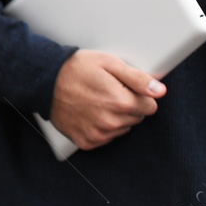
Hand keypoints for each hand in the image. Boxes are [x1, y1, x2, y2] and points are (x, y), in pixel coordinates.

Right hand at [47, 50, 165, 149]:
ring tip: (97, 101)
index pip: (150, 106)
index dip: (140, 94)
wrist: (45, 81)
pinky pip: (106, 138)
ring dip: (115, 117)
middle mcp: (110, 122)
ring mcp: (98, 134)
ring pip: (123, 129)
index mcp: (120, 101)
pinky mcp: (87, 141)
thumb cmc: (76, 68)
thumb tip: (160, 90)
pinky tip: (90, 112)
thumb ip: (138, 78)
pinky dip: (101, 127)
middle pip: (137, 118)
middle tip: (108, 91)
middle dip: (128, 105)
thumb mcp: (109, 63)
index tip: (124, 87)